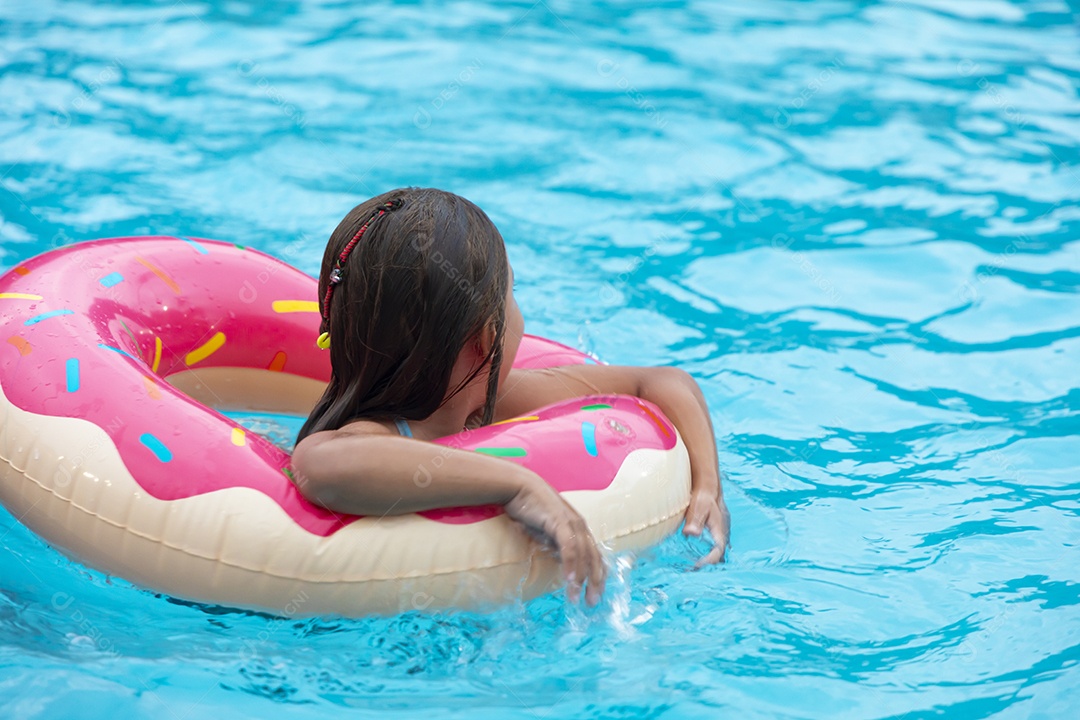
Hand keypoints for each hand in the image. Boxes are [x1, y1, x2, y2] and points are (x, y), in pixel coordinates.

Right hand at [503, 475, 606, 605]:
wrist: (519, 486)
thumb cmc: (530, 508)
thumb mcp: (546, 531)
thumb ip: (556, 544)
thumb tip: (562, 561)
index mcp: (579, 529)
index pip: (595, 555)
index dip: (598, 575)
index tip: (595, 594)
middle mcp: (580, 526)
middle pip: (595, 558)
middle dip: (596, 582)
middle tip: (592, 602)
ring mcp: (572, 523)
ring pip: (584, 556)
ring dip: (581, 578)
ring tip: (576, 597)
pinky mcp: (560, 522)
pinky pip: (570, 548)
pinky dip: (571, 564)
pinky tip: (570, 580)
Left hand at [683, 485, 729, 566]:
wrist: (709, 488)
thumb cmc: (703, 498)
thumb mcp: (698, 507)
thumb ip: (695, 521)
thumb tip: (690, 533)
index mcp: (720, 532)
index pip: (717, 553)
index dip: (707, 562)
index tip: (695, 568)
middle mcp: (723, 535)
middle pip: (718, 557)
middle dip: (708, 567)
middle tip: (692, 572)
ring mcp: (721, 535)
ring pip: (717, 553)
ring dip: (707, 561)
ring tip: (692, 568)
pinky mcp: (716, 534)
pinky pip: (714, 548)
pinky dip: (706, 554)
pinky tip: (694, 556)